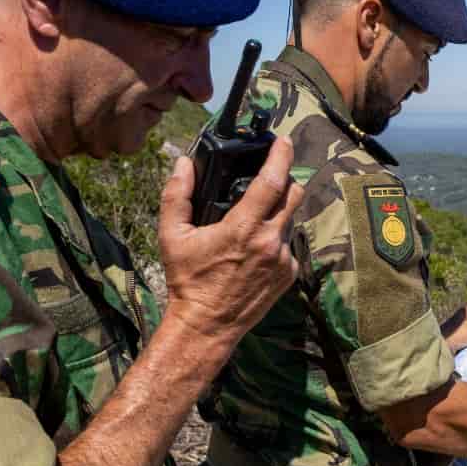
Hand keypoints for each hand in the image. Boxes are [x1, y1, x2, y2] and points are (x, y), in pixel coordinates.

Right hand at [157, 136, 304, 347]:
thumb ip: (177, 195)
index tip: (284, 140)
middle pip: (294, 195)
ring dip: (277, 213)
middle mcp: (269, 242)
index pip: (272, 181)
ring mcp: (283, 260)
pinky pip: (288, 246)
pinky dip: (275, 240)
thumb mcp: (172, 236)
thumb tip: (183, 163)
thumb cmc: (187, 280)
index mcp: (243, 228)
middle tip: (273, 173)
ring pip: (290, 221)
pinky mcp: (288, 275)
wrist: (206, 325)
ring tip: (254, 220)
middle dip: (286, 179)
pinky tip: (255, 249)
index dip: (281, 156)